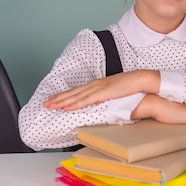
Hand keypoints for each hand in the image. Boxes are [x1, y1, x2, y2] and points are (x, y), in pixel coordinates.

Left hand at [43, 70, 159, 110]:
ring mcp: (98, 88)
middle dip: (58, 98)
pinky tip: (67, 107)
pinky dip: (75, 104)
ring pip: (76, 96)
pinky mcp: (103, 93)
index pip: (77, 90)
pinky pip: (86, 100)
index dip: (65, 95)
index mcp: (97, 84)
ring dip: (62, 101)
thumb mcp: (115, 92)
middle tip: (46, 103)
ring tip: (51, 105)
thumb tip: (102, 104)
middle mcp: (94, 85)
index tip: (55, 99)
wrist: (140, 78)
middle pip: (73, 92)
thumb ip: (107, 97)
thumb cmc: (130, 86)